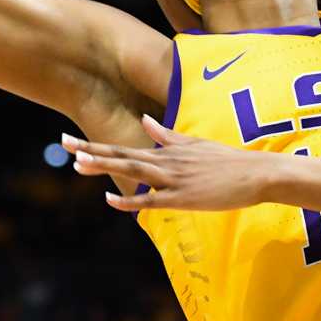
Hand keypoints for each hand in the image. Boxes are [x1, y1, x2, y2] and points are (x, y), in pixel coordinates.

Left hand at [64, 116, 274, 211]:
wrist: (257, 174)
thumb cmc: (228, 161)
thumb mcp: (195, 143)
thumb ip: (167, 135)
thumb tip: (146, 120)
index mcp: (167, 151)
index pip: (123, 147)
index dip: (94, 146)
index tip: (70, 142)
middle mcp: (165, 162)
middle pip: (121, 155)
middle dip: (90, 150)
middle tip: (63, 143)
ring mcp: (173, 179)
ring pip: (132, 171)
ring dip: (106, 166)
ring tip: (78, 164)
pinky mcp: (183, 197)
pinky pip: (151, 200)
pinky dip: (130, 199)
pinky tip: (110, 198)